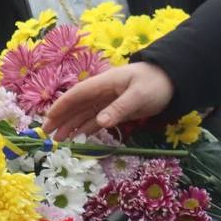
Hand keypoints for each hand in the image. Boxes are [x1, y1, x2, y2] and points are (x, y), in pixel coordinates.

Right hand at [43, 62, 174, 139]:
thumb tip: (100, 123)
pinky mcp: (117, 108)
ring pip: (85, 113)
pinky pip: (97, 118)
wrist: (173, 80)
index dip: (60, 107)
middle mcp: (102, 91)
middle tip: (47, 136)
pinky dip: (87, 128)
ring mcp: (109, 100)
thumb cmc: (155, 83)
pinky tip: (79, 137)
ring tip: (59, 140)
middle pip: (77, 105)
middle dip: (61, 119)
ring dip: (72, 125)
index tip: (48, 120)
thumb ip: (119, 109)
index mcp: (104, 83)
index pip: (76, 95)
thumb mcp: (138, 96)